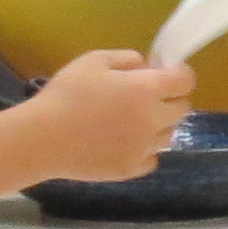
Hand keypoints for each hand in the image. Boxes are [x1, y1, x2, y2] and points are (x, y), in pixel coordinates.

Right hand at [14, 51, 193, 180]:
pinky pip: (152, 159)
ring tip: (132, 122)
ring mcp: (144, 148)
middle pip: (182, 109)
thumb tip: (147, 67)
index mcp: (146, 90)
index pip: (185, 81)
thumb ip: (127, 59)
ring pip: (169, 135)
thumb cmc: (65, 95)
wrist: (42, 139)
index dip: (180, 75)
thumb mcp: (94, 61)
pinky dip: (145, 150)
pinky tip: (125, 143)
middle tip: (147, 97)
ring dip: (159, 126)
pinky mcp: (131, 169)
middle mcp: (153, 120)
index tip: (167, 74)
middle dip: (171, 99)